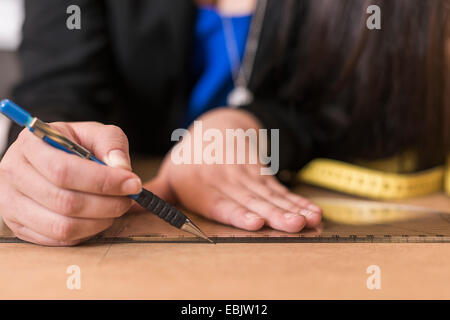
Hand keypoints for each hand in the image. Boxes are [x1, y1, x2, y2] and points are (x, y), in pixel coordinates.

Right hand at [0, 122, 141, 245]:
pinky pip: (58, 240)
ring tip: (116, 208)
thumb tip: (122, 169)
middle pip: (64, 201)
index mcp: (30, 144)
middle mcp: (14, 173)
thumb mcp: (94, 133)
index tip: (132, 183)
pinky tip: (99, 218)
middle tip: (128, 198)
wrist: (50, 156)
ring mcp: (12, 203)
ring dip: (99, 221)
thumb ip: (111, 143)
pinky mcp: (20, 226)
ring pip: (61, 226)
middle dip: (106, 204)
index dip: (103, 181)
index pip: (64, 170)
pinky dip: (86, 232)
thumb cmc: (74, 144)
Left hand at [144, 108, 321, 231]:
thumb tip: (129, 203)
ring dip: (292, 207)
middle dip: (275, 213)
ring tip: (310, 220)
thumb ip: (156, 194)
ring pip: (271, 193)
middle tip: (294, 224)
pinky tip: (313, 212)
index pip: (220, 201)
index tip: (254, 222)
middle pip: (252, 199)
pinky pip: (281, 188)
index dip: (238, 212)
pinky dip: (298, 200)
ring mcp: (247, 175)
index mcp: (201, 184)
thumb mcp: (171, 174)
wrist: (218, 127)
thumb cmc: (192, 161)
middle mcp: (227, 179)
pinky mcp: (262, 173)